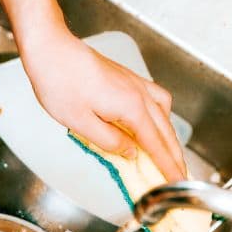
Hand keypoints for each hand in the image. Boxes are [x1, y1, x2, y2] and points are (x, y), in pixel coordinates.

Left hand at [20, 27, 186, 181]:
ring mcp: (135, 83)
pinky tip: (155, 122)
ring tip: (170, 155)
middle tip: (180, 177)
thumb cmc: (59, 83)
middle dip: (174, 155)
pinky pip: (155, 99)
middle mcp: (139, 94)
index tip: (176, 182)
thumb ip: (109, 141)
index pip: (156, 144)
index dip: (167, 166)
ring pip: (164, 114)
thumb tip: (131, 153)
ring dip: (169, 136)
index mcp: (131, 107)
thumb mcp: (80, 122)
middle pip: (165, 130)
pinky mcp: (126, 78)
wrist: (51, 49)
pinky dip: (161, 116)